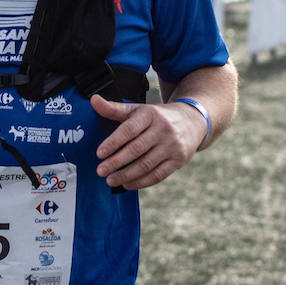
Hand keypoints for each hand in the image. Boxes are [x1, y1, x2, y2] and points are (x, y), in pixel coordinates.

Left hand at [90, 95, 204, 189]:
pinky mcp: (178, 160)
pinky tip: (128, 184)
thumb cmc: (157, 117)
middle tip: (101, 171)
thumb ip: (115, 108)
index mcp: (150, 115)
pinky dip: (141, 182)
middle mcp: (163, 129)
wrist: (192, 121)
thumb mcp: (138, 110)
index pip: (129, 130)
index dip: (113, 142)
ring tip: (111, 180)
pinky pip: (158, 175)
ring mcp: (172, 146)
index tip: (99, 153)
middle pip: (136, 149)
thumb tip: (94, 100)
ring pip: (146, 165)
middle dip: (116, 162)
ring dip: (126, 175)